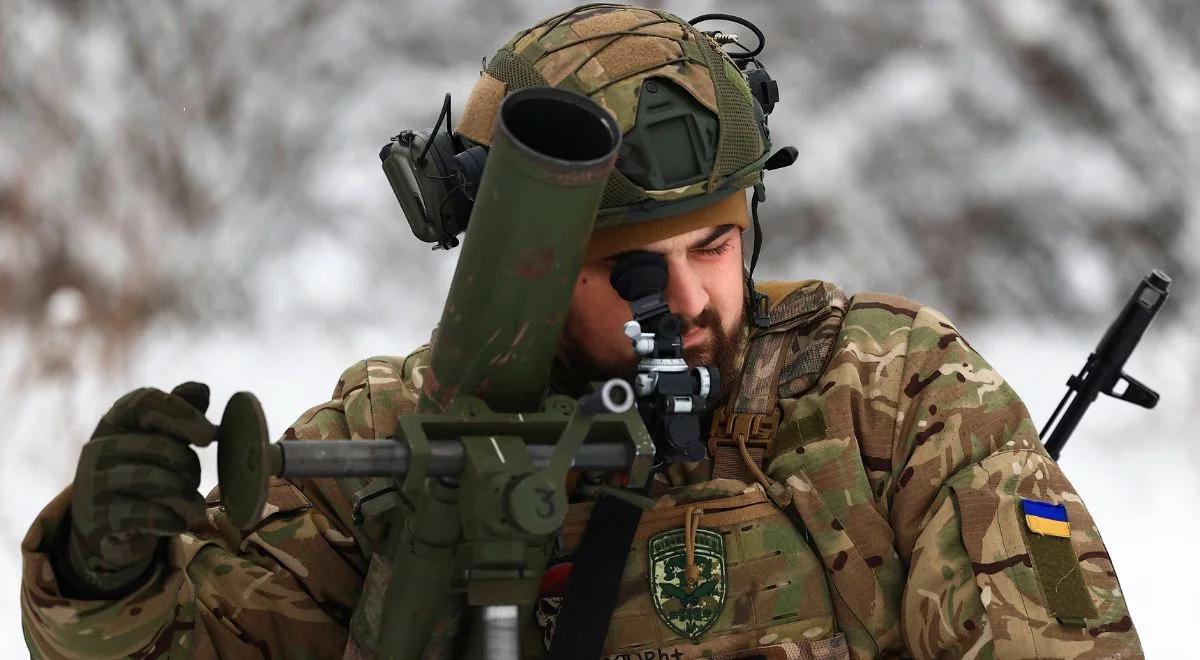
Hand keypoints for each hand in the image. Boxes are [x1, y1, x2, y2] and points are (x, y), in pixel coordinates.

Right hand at [60, 382, 214, 596]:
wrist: (107, 526)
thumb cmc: (144, 470)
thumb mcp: (161, 438)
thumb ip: (181, 412)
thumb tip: (201, 389)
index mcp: (117, 420)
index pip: (146, 402)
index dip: (183, 415)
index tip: (210, 436)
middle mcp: (99, 447)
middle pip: (160, 446)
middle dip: (189, 465)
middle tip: (195, 480)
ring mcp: (94, 483)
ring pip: (156, 480)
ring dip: (185, 495)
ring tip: (194, 506)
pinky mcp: (98, 518)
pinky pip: (146, 514)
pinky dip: (172, 519)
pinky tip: (179, 522)